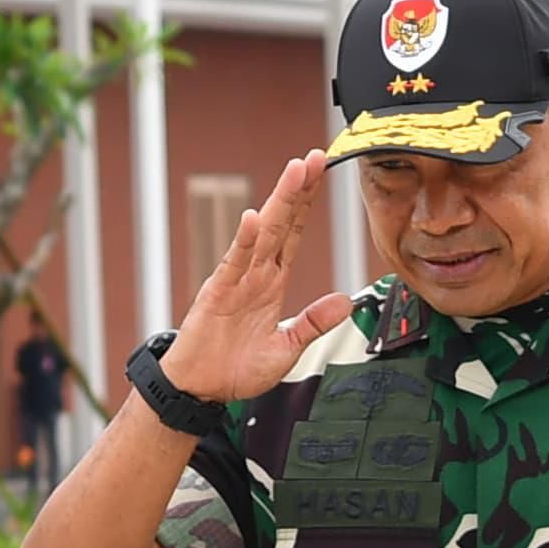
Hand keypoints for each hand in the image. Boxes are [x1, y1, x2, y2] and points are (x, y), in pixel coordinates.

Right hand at [159, 150, 353, 404]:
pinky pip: (234, 263)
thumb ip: (314, 322)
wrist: (202, 390)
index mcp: (272, 282)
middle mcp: (256, 274)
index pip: (295, 234)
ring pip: (264, 234)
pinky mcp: (217, 293)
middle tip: (315, 157)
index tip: (322, 174)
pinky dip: (245, 241)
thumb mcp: (288, 347)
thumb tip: (346, 300)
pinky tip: (256, 219)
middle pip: (283, 223)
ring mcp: (237, 280)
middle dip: (299, 190)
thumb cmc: (237, 368)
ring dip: (280, 202)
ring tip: (296, 171)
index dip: (308, 205)